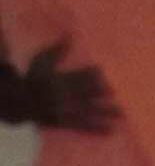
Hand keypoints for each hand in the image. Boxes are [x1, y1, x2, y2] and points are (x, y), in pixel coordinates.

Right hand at [1, 43, 115, 134]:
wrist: (21, 102)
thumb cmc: (34, 78)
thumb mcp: (41, 61)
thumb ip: (57, 50)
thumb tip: (70, 34)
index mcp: (58, 80)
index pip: (76, 76)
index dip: (90, 74)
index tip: (102, 72)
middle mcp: (63, 96)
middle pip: (84, 94)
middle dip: (99, 93)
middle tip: (116, 93)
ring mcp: (64, 111)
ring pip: (87, 111)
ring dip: (105, 113)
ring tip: (122, 114)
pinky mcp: (65, 123)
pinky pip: (82, 127)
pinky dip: (96, 129)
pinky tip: (111, 130)